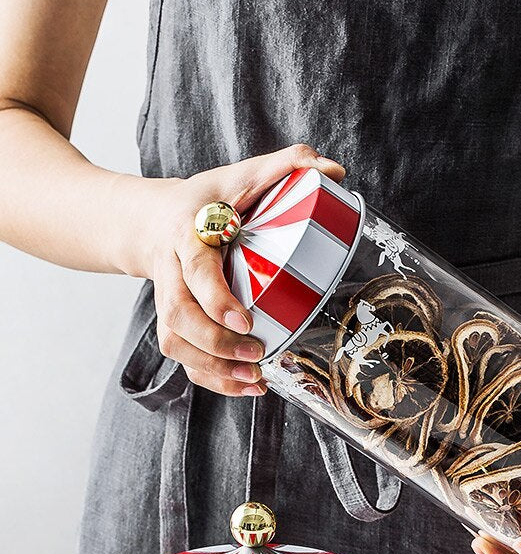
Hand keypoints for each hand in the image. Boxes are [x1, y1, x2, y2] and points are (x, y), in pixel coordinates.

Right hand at [114, 144, 344, 396]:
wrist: (154, 220)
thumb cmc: (206, 200)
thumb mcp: (240, 174)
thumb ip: (284, 167)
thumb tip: (334, 169)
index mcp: (188, 233)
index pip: (194, 270)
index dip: (215, 299)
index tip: (246, 321)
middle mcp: (171, 270)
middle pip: (178, 315)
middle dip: (215, 343)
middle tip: (256, 353)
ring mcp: (168, 300)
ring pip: (175, 342)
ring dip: (213, 368)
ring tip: (254, 377)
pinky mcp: (174, 323)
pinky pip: (184, 359)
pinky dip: (212, 380)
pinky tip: (246, 386)